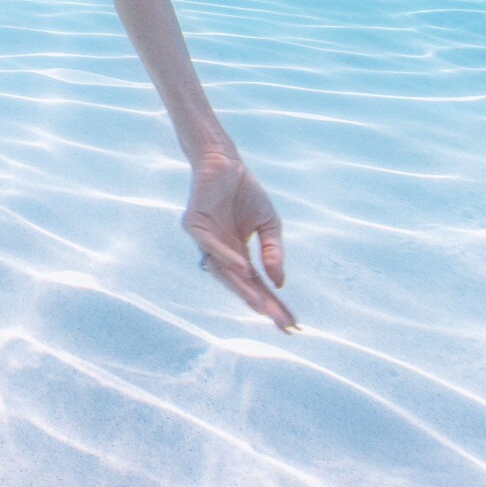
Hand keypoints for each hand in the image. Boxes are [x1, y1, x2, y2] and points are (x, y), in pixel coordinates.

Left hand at [184, 152, 295, 331]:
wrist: (223, 162)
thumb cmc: (245, 193)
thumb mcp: (269, 224)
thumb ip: (273, 252)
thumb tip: (279, 283)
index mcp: (237, 255)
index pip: (257, 285)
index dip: (273, 304)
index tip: (292, 324)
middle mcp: (219, 253)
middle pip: (241, 285)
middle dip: (261, 303)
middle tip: (280, 322)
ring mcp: (204, 241)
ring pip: (222, 270)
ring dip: (241, 287)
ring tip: (260, 304)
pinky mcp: (193, 225)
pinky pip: (209, 245)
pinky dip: (225, 257)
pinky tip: (242, 267)